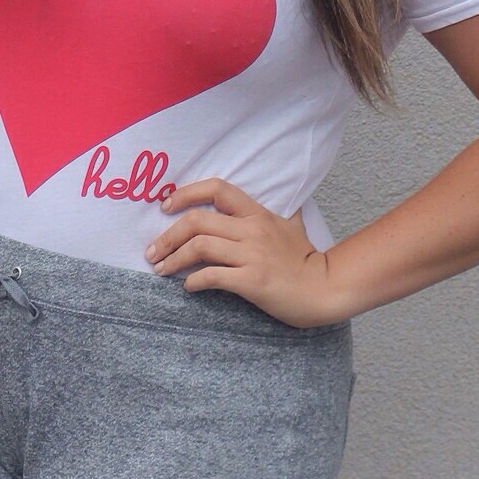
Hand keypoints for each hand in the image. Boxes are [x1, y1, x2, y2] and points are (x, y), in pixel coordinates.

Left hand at [143, 176, 343, 327]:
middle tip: (152, 251)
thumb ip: (282, 213)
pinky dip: (193, 281)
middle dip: (167, 236)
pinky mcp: (252, 281)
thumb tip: (288, 201)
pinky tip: (188, 287)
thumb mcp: (293, 227)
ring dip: (173, 258)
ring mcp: (252, 255)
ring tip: (161, 270)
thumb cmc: (306, 261)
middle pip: (197, 221)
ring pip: (199, 247)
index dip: (186, 194)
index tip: (166, 207)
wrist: (326, 288)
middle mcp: (252, 230)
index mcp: (257, 213)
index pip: (217, 189)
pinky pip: (212, 276)